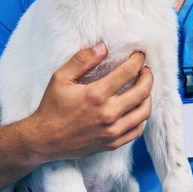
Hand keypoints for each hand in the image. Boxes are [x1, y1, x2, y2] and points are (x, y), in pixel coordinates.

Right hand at [20, 43, 152, 160]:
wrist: (44, 140)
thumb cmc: (51, 107)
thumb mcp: (61, 78)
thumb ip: (82, 60)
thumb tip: (103, 48)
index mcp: (96, 95)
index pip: (128, 72)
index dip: (138, 60)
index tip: (139, 56)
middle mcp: (108, 114)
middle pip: (143, 91)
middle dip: (148, 76)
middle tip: (145, 70)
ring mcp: (112, 131)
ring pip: (144, 111)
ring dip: (148, 96)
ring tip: (143, 88)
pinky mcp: (112, 143)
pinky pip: (137, 130)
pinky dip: (141, 117)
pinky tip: (136, 109)